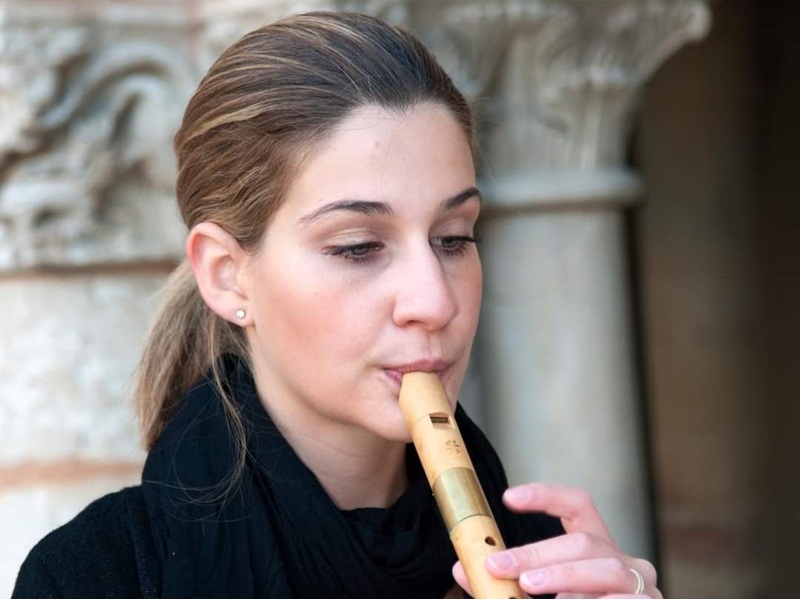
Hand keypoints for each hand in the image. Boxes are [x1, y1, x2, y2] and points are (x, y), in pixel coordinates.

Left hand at [452, 482, 660, 597]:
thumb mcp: (540, 593)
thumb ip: (506, 583)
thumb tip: (461, 570)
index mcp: (599, 549)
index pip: (579, 505)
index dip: (546, 496)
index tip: (508, 497)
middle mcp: (626, 562)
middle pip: (581, 542)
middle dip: (535, 553)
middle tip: (498, 566)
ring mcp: (643, 587)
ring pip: (602, 569)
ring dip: (561, 577)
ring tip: (530, 586)